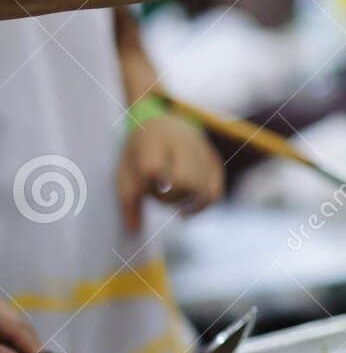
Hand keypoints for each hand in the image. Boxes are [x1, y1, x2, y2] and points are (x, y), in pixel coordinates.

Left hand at [115, 114, 225, 232]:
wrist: (161, 124)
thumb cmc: (137, 153)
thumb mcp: (123, 170)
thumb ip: (127, 198)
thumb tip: (134, 228)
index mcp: (154, 137)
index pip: (153, 169)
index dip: (146, 186)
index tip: (142, 185)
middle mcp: (183, 139)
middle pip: (184, 181)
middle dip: (168, 197)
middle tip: (158, 193)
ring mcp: (203, 149)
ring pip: (202, 190)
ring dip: (185, 202)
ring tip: (171, 198)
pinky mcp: (214, 160)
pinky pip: (215, 191)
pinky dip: (202, 205)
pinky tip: (186, 209)